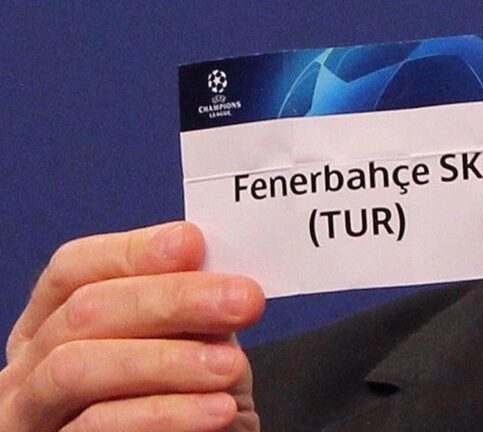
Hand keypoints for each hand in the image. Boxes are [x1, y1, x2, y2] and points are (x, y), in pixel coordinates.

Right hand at [0, 222, 263, 430]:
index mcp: (54, 324)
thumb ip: (188, 310)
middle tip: (244, 301)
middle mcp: (30, 365)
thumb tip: (213, 269)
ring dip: (167, 360)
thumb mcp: (187, 347)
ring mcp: (31, 413)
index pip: (75, 268)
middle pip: (84, 312)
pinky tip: (219, 409)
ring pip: (80, 367)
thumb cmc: (184, 404)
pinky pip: (99, 426)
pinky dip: (167, 414)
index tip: (193, 244)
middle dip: (171, 300)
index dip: (132, 251)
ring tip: (231, 366)